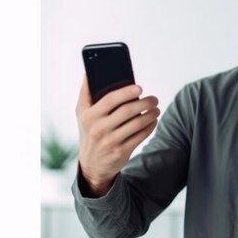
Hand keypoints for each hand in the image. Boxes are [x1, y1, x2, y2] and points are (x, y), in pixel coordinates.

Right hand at [75, 75, 159, 196]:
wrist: (92, 164)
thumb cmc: (89, 131)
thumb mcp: (81, 113)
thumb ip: (85, 93)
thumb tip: (88, 74)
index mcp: (89, 116)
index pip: (109, 100)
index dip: (126, 92)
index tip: (140, 88)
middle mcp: (99, 129)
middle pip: (127, 111)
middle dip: (145, 103)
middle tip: (154, 99)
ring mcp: (110, 141)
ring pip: (137, 124)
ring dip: (151, 114)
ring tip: (156, 109)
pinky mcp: (121, 152)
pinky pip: (141, 136)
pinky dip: (150, 126)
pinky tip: (153, 121)